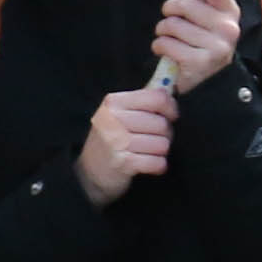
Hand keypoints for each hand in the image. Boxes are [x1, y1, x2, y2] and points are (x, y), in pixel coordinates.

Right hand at [76, 82, 177, 204]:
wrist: (90, 171)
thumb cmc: (112, 138)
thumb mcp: (120, 113)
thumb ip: (144, 101)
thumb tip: (172, 89)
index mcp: (114, 102)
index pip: (157, 97)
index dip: (171, 107)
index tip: (170, 116)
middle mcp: (113, 120)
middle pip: (162, 124)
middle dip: (165, 134)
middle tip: (153, 139)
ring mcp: (116, 142)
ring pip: (162, 144)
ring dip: (160, 151)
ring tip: (147, 152)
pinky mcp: (122, 163)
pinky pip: (158, 162)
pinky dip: (158, 166)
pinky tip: (147, 164)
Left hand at [147, 0, 243, 90]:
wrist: (211, 83)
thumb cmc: (204, 42)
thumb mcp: (209, 16)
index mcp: (231, 12)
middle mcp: (228, 27)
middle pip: (184, 4)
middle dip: (169, 12)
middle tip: (172, 21)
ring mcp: (216, 46)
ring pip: (171, 24)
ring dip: (162, 32)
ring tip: (170, 39)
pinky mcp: (199, 61)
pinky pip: (165, 43)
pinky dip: (159, 47)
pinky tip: (167, 53)